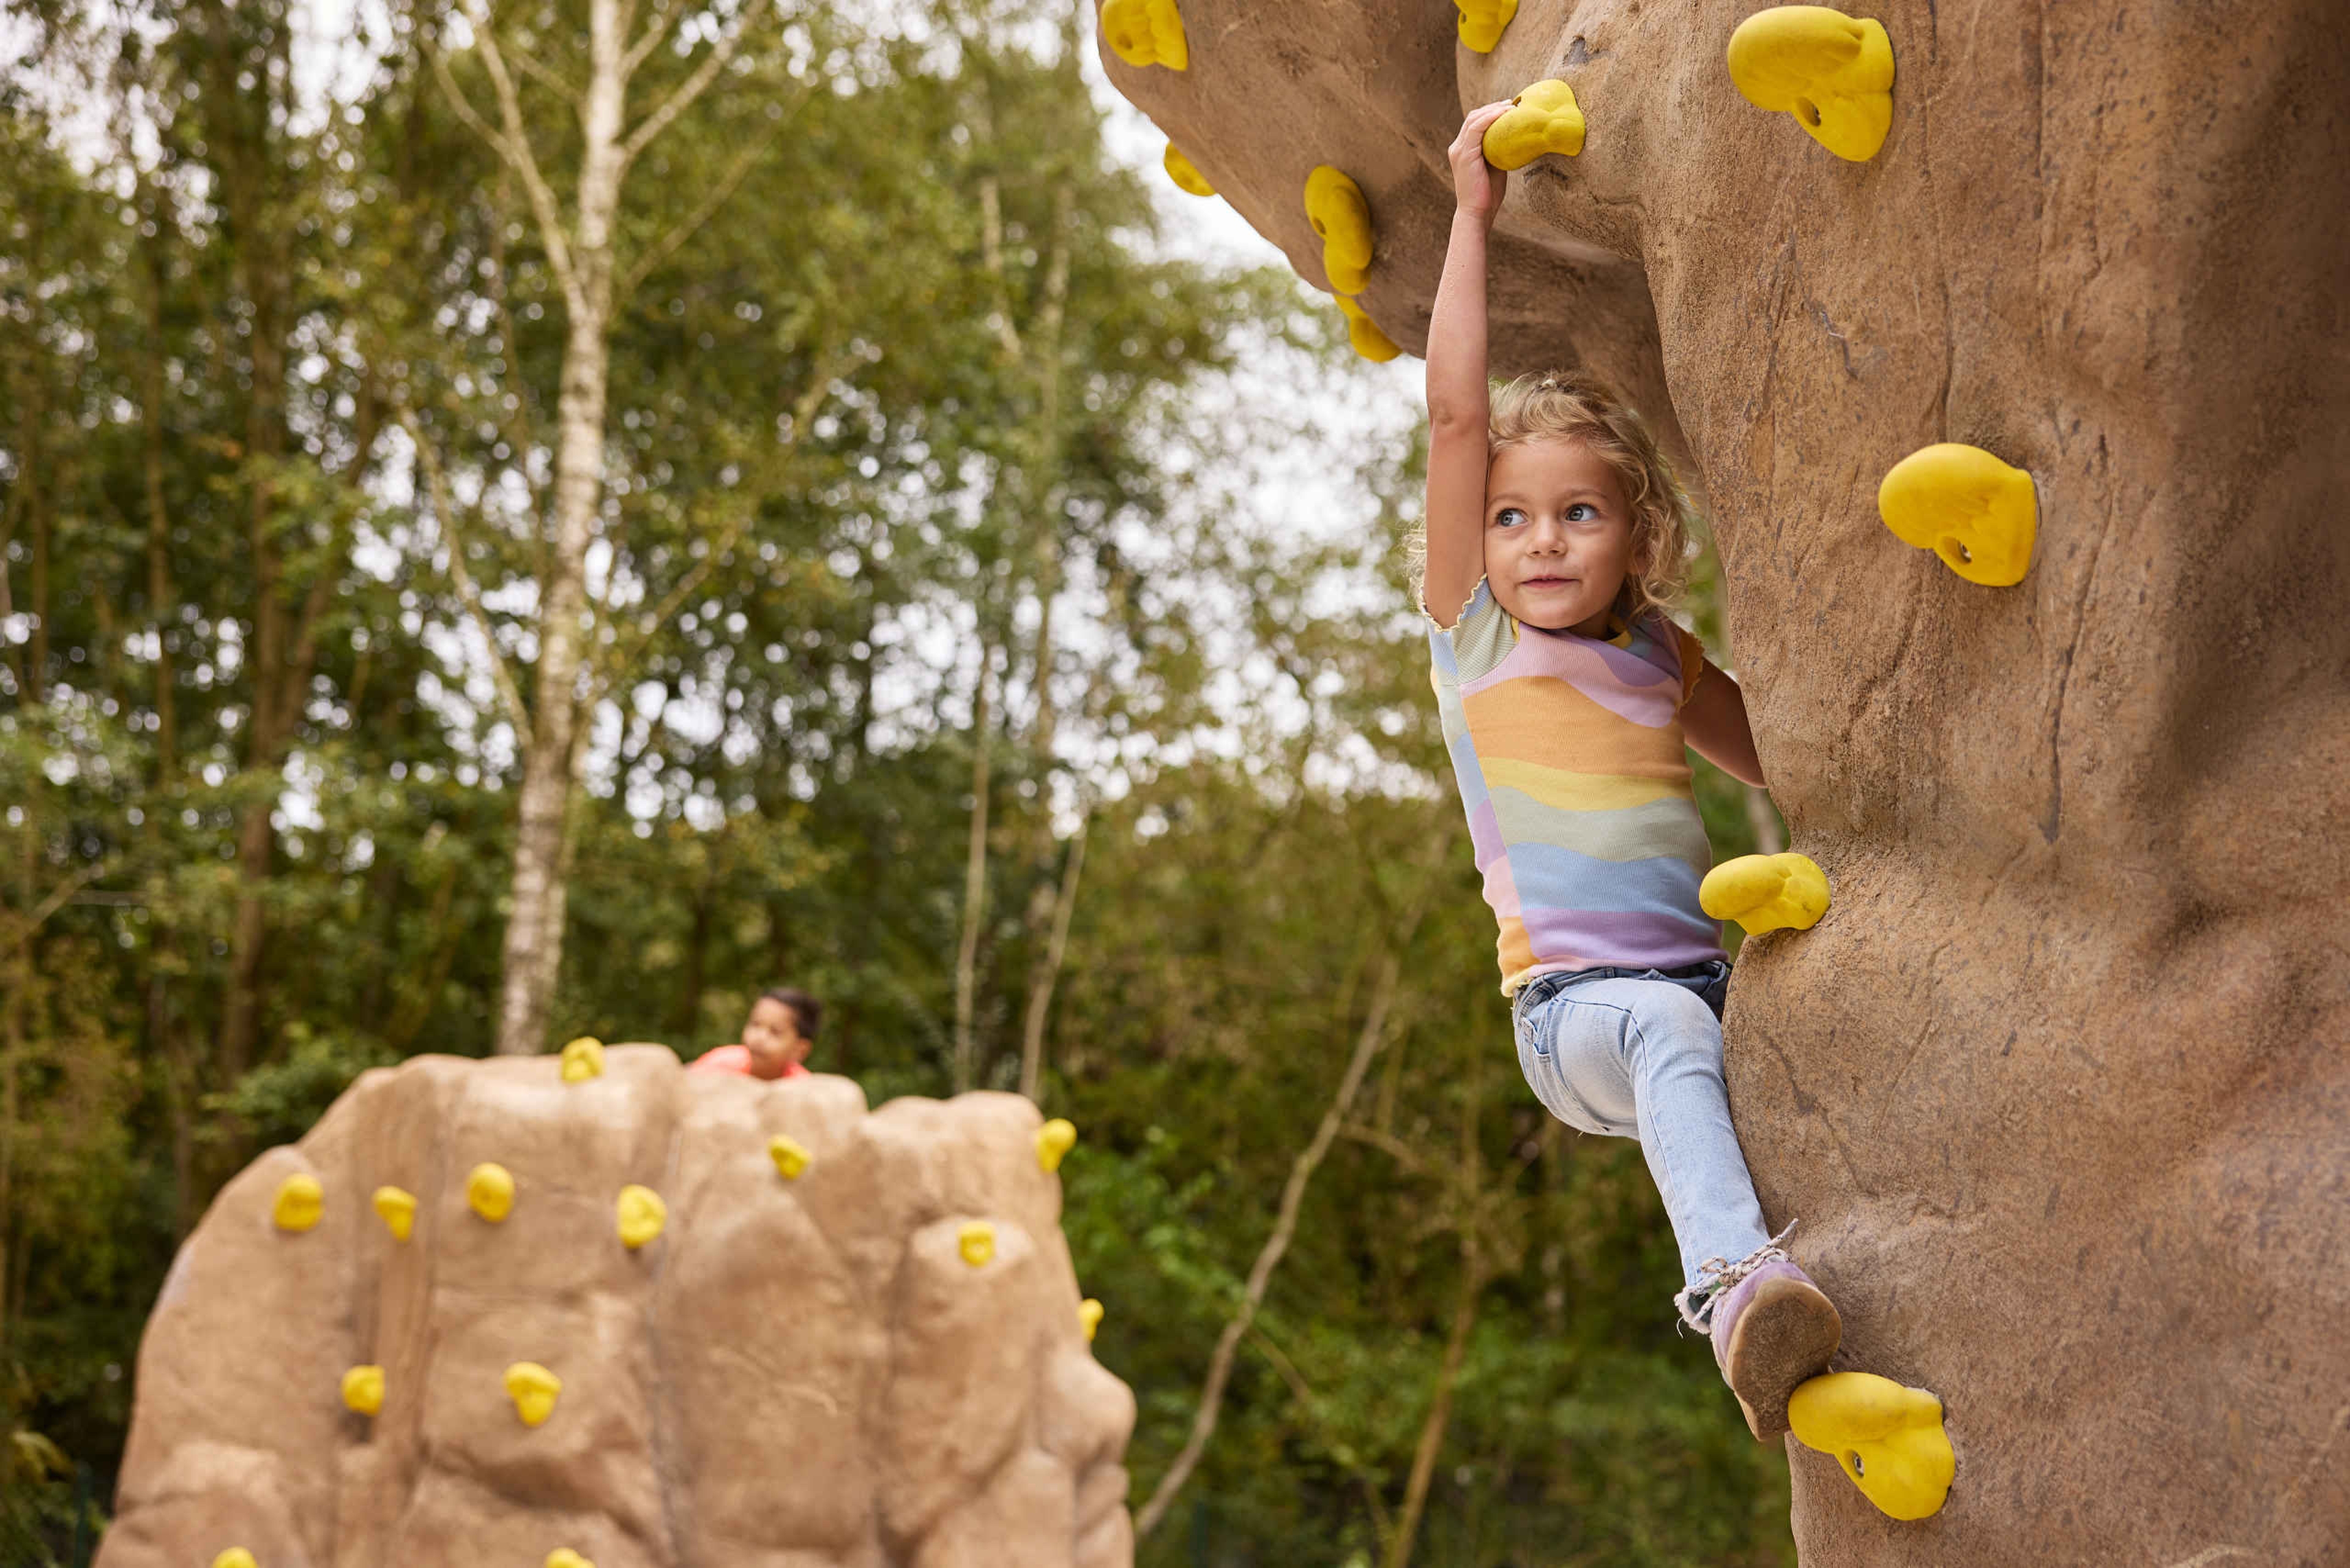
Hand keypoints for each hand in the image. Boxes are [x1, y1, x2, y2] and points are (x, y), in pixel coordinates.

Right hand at [1449, 101, 1514, 218]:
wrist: (1477, 212)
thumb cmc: (1487, 194)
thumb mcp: (1494, 166)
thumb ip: (1498, 150)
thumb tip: (1514, 138)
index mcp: (1462, 150)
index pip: (1474, 123)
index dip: (1490, 112)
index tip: (1508, 108)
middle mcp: (1457, 147)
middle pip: (1473, 117)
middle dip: (1492, 108)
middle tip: (1512, 104)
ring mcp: (1458, 150)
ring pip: (1474, 119)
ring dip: (1493, 110)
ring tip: (1511, 107)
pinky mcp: (1464, 154)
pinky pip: (1476, 128)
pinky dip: (1490, 118)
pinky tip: (1504, 114)